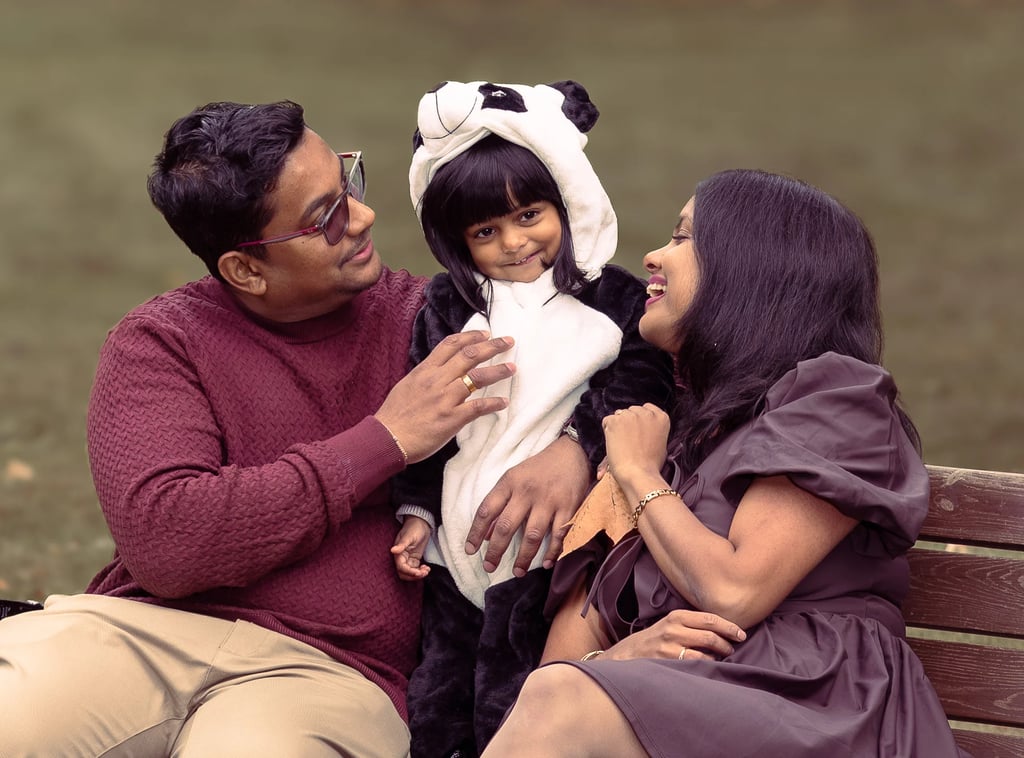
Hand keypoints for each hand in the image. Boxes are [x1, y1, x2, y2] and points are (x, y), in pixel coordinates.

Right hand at [376, 331, 514, 462]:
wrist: (386, 438)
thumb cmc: (394, 415)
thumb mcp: (408, 385)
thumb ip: (426, 376)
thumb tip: (440, 370)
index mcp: (425, 370)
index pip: (451, 345)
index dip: (471, 336)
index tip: (486, 334)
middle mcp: (437, 380)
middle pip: (469, 355)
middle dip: (492, 346)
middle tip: (509, 342)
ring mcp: (444, 399)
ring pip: (477, 377)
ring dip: (498, 371)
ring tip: (512, 368)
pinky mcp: (451, 418)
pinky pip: (477, 407)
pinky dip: (493, 404)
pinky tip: (503, 402)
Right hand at [390, 516, 431, 580]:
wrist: (421, 522)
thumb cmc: (414, 527)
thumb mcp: (409, 536)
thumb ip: (402, 544)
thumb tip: (393, 551)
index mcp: (398, 552)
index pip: (401, 567)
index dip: (409, 572)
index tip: (418, 573)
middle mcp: (402, 557)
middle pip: (404, 573)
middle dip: (413, 576)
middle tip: (423, 573)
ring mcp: (408, 558)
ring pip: (410, 573)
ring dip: (418, 575)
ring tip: (426, 570)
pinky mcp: (414, 558)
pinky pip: (415, 569)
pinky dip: (421, 571)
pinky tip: (427, 568)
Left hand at [465, 434, 590, 575]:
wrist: (573, 451)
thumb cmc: (539, 467)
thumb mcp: (514, 478)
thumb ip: (500, 504)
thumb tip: (487, 535)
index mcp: (510, 482)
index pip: (486, 509)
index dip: (475, 532)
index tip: (469, 550)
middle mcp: (526, 492)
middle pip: (506, 526)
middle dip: (496, 551)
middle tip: (489, 567)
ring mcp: (548, 500)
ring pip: (532, 535)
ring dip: (524, 557)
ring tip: (517, 572)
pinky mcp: (569, 507)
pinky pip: (559, 535)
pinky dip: (553, 552)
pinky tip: (547, 563)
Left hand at [601, 403, 670, 487]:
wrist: (639, 475)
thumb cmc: (650, 465)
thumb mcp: (661, 444)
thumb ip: (654, 431)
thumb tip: (646, 427)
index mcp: (661, 417)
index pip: (645, 409)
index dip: (639, 421)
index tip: (638, 433)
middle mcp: (647, 413)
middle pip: (631, 411)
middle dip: (628, 423)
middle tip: (629, 442)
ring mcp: (630, 415)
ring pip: (618, 416)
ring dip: (617, 427)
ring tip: (623, 445)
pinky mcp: (615, 421)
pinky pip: (607, 421)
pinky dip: (608, 432)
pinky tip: (615, 444)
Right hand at [601, 609, 746, 661]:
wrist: (627, 654)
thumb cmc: (654, 640)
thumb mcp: (669, 625)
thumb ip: (691, 625)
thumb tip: (722, 631)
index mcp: (676, 616)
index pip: (710, 619)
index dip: (729, 627)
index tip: (741, 634)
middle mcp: (674, 629)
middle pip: (711, 636)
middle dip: (727, 643)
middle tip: (733, 649)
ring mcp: (670, 647)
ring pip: (706, 652)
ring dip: (719, 657)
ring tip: (722, 659)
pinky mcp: (668, 662)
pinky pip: (696, 665)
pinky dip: (706, 666)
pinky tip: (708, 667)